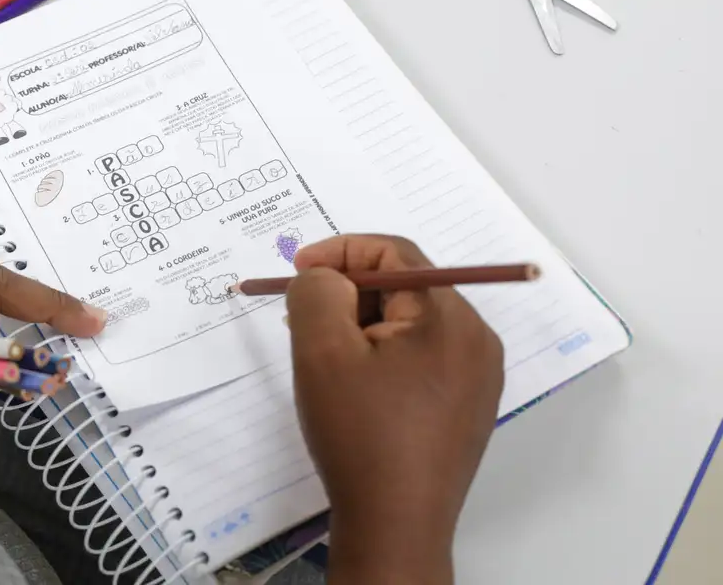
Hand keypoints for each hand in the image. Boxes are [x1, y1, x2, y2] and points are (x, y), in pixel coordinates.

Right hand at [284, 235, 502, 584]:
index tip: (297, 274)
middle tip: (302, 318)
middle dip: (349, 292)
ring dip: (364, 325)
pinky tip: (355, 387)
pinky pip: (423, 358)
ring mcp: (478, 377)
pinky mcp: (468, 407)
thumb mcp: (322, 351)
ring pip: (412, 324)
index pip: (396, 253)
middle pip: (406, 286)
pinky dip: (384, 356)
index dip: (340, 252)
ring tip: (324, 357)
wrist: (396, 524)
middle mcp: (476, 340)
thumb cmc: (359, 434)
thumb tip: (326, 277)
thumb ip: (317, 292)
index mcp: (450, 318)